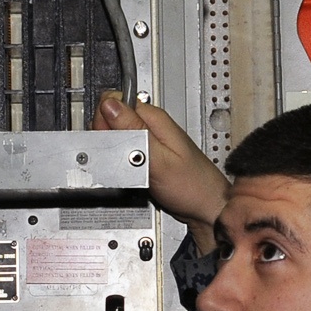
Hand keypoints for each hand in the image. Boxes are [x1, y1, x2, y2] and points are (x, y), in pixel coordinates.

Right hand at [93, 92, 229, 252]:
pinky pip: (124, 153)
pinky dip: (121, 164)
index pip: (113, 102)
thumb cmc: (191, 186)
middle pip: (112, 119)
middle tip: (122, 160)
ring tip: (129, 170)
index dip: (104, 122)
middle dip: (108, 139)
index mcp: (154, 118)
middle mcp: (151, 126)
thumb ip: (133, 131)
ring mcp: (148, 141)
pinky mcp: (146, 156)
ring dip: (114, 153)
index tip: (112, 143)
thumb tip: (110, 106)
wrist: (206, 208)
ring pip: (116, 138)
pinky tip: (131, 174)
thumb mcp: (159, 159)